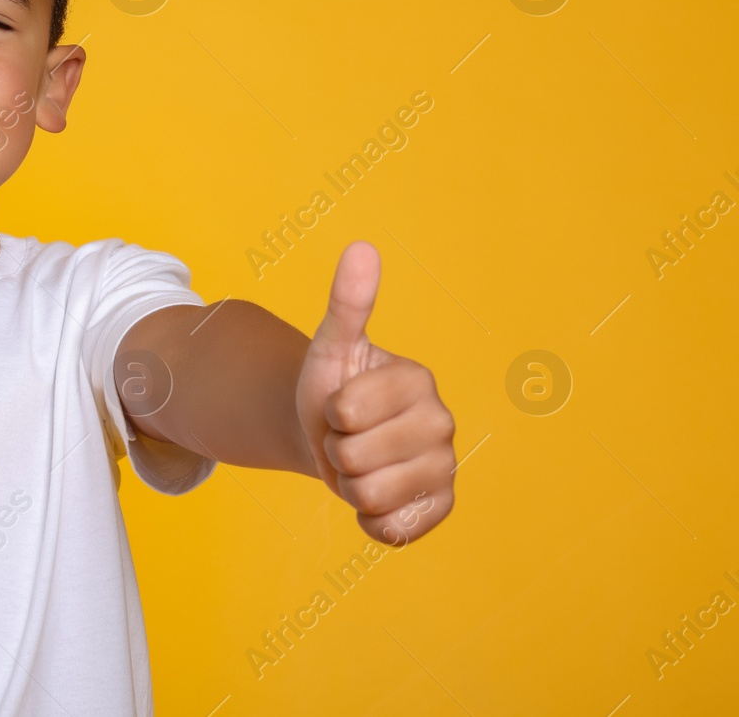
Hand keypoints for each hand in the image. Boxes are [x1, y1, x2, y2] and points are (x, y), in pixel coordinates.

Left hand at [294, 241, 455, 544]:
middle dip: (337, 450)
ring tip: (360, 462)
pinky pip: (391, 530)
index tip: (342, 403)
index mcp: (418, 381)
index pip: (347, 411)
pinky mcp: (441, 508)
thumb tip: (362, 247)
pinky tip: (376, 496)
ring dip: (350, 485)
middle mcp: (443, 424)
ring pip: (369, 495)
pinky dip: (370, 519)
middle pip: (356, 457)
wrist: (336, 437)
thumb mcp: (331, 345)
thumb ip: (347, 300)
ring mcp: (445, 468)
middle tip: (348, 437)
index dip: (330, 412)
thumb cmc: (333, 386)